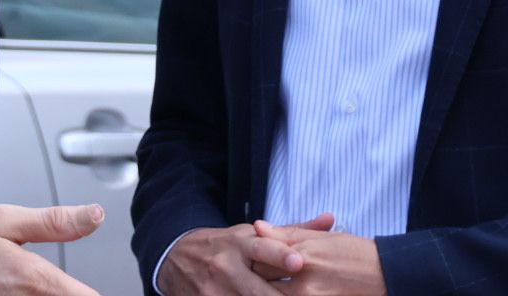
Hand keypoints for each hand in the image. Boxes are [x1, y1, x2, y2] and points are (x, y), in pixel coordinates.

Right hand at [0, 203, 103, 295]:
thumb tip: (95, 216)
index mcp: (34, 280)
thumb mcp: (5, 220)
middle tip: (53, 281)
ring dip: (47, 295)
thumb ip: (55, 222)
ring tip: (18, 284)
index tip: (89, 286)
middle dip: (65, 292)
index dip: (92, 293)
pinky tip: (7, 291)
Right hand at [157, 214, 327, 295]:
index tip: (298, 261)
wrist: (176, 259)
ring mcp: (215, 291)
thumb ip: (292, 231)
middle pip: (259, 290)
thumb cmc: (225, 246)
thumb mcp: (251, 233)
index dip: (280, 255)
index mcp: (241, 243)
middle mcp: (227, 267)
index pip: (263, 249)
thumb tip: (330, 219)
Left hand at [249, 220, 383, 295]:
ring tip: (270, 283)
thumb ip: (287, 234)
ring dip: (269, 288)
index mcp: (302, 255)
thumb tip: (257, 226)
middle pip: (261, 281)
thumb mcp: (321, 237)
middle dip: (257, 277)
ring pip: (271, 294)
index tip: (254, 258)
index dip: (255, 257)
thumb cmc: (354, 252)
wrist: (385, 274)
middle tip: (259, 273)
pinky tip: (288, 290)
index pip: (261, 257)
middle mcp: (303, 279)